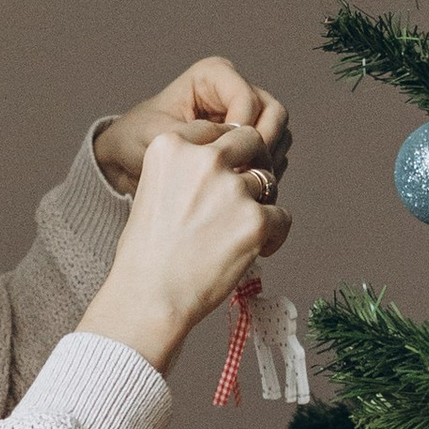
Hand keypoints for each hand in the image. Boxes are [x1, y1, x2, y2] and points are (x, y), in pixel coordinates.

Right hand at [77, 116, 290, 379]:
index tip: (222, 174)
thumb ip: (183, 170)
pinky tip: (255, 251)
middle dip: (254, 162)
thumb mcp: (151, 191)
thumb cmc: (146, 254)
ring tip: (242, 233)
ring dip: (260, 204)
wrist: (150, 298)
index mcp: (170, 146)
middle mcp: (203, 159)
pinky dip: (274, 235)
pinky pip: (282, 216)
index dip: (224, 152)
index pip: (214, 130)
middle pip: (250, 140)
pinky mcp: (255, 219)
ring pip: (268, 181)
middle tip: (247, 192)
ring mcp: (232, 188)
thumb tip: (223, 168)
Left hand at [94, 59, 289, 197]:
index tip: (223, 158)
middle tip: (242, 173)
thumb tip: (235, 151)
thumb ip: (198, 140)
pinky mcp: (252, 142)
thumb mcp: (160, 138)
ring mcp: (249, 116)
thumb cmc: (137, 140)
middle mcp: (236, 90)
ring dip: (266, 161)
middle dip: (262, 145)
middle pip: (274, 113)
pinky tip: (241, 188)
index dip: (242, 130)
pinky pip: (275, 155)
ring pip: (280, 135)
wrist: (130, 161)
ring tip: (239, 183)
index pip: (246, 98)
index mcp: (214, 75)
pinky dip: (263, 171)